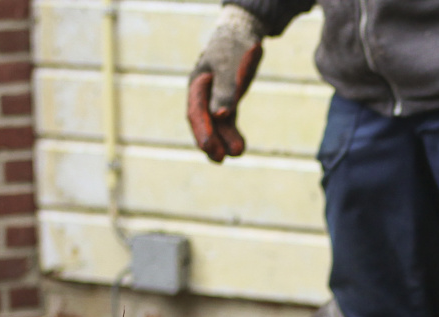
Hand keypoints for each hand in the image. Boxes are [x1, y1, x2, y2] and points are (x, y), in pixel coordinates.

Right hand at [187, 5, 263, 162]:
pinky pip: (228, 122)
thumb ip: (224, 90)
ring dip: (224, 141)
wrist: (242, 35)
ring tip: (237, 154)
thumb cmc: (233, 48)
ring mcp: (215, 99)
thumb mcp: (229, 66)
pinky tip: (239, 148)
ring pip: (217, 125)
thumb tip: (220, 116)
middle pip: (203, 122)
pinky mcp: (228, 102)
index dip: (202, 129)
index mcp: (198, 83)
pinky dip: (232, 134)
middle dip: (211, 141)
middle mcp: (203, 94)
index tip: (209, 146)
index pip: (196, 111)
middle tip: (220, 158)